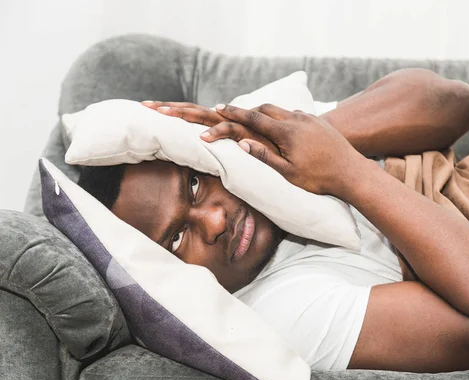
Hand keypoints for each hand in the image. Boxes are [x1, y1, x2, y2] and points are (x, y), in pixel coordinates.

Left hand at [141, 100, 279, 155]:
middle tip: (145, 106)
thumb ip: (221, 151)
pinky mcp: (250, 135)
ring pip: (207, 117)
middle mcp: (226, 121)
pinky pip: (231, 133)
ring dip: (185, 115)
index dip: (171, 111)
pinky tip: (202, 138)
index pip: (192, 114)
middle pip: (193, 111)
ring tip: (164, 115)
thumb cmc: (264, 155)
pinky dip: (217, 134)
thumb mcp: (236, 154)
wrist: (293, 150)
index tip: (149, 109)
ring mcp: (237, 126)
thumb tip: (202, 155)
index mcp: (220, 124)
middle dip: (168, 108)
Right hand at [202, 103, 364, 196]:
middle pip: (266, 108)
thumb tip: (242, 143)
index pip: (254, 118)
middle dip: (248, 110)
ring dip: (266, 113)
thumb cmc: (319, 178)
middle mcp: (297, 119)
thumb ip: (264, 156)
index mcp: (286, 132)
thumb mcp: (288, 172)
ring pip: (282, 110)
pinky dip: (282, 117)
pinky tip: (282, 127)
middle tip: (233, 113)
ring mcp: (310, 118)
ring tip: (255, 120)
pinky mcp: (319, 122)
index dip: (234, 113)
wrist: (352, 172)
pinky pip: (295, 114)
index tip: (219, 107)